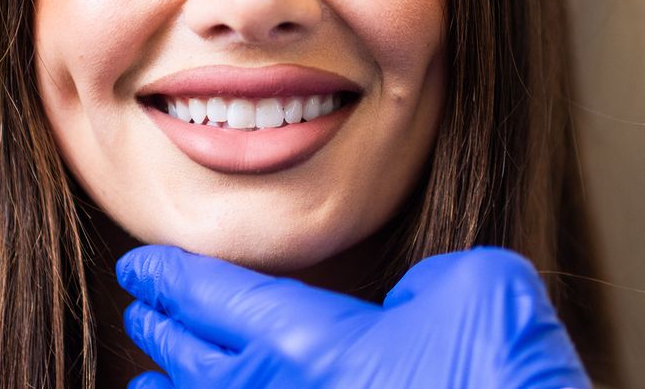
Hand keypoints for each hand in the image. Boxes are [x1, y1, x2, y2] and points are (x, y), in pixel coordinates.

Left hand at [116, 244, 590, 388]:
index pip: (216, 299)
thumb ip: (417, 288)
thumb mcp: (469, 285)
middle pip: (198, 363)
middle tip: (140, 312)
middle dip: (164, 333)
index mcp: (309, 344)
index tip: (140, 267)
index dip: (172, 278)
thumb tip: (400, 312)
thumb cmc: (504, 370)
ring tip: (147, 384)